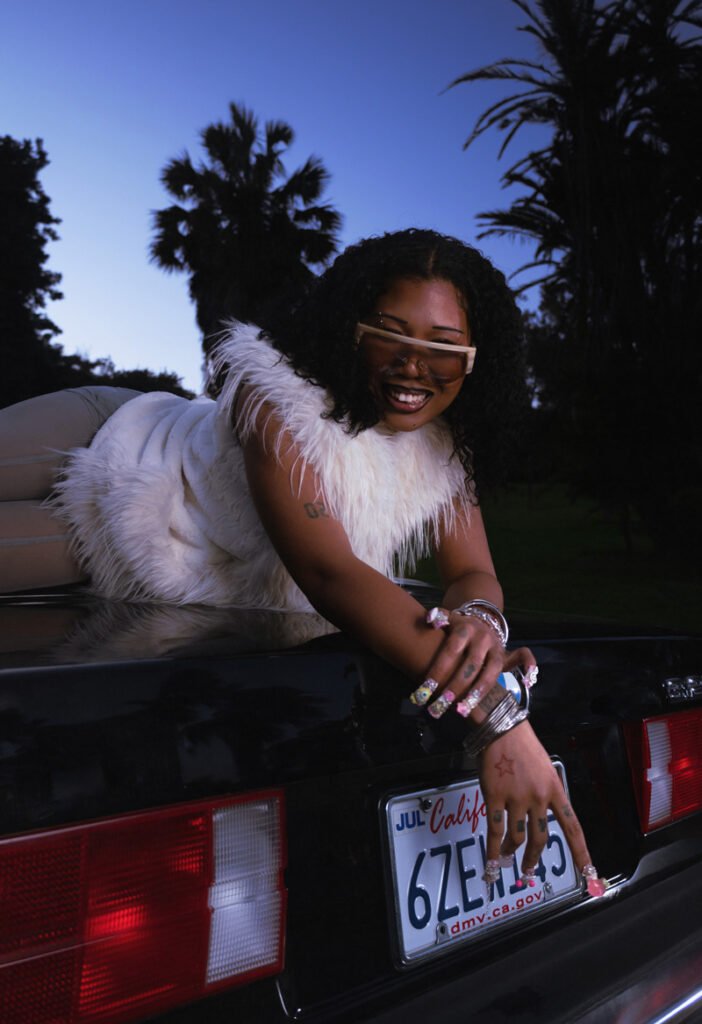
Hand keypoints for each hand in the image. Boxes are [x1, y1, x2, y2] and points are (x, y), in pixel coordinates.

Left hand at [410, 606, 535, 719]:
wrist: (481, 619)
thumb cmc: (458, 626)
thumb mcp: (447, 618)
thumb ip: (437, 618)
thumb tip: (429, 620)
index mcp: (465, 630)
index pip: (451, 652)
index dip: (438, 670)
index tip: (425, 689)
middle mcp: (482, 639)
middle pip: (470, 666)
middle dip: (455, 687)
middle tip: (442, 705)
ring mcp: (497, 648)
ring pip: (491, 671)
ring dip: (478, 692)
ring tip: (463, 711)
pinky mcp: (508, 655)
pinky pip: (524, 657)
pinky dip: (529, 666)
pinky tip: (528, 684)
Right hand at [479, 720, 595, 885]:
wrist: (503, 728)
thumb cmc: (523, 745)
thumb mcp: (545, 769)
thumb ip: (545, 793)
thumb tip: (539, 815)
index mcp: (554, 790)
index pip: (572, 827)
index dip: (581, 853)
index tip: (588, 873)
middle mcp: (539, 797)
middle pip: (540, 838)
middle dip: (534, 858)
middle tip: (529, 871)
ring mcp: (516, 798)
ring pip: (518, 837)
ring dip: (512, 853)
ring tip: (507, 861)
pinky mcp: (495, 796)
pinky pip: (494, 830)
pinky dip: (493, 850)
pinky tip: (492, 863)